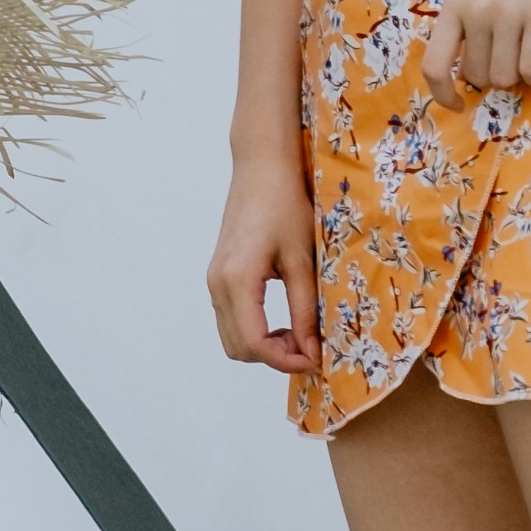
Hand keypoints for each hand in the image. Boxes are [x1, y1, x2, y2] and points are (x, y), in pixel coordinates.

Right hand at [207, 150, 318, 373]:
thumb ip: (305, 309)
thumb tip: (313, 351)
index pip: (254, 343)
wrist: (261, 168)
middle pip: (238, 348)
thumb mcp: (302, 259)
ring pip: (231, 337)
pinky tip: (282, 321)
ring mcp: (214, 280)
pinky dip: (254, 331)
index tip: (316, 359)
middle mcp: (218, 284)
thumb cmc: (285, 204)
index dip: (285, 361)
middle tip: (310, 349)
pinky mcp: (218, 275)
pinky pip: (230, 319)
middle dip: (274, 358)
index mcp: (237, 280)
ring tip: (299, 335)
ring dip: (263, 346)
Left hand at [424, 0, 530, 100]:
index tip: (458, 104)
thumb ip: (466, 17)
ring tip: (528, 53)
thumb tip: (467, 69)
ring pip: (506, 78)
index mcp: (453, 3)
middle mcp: (475, 11)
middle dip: (494, 76)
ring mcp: (507, 13)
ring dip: (519, 76)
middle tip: (510, 56)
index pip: (434, 65)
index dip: (443, 95)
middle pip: (479, 77)